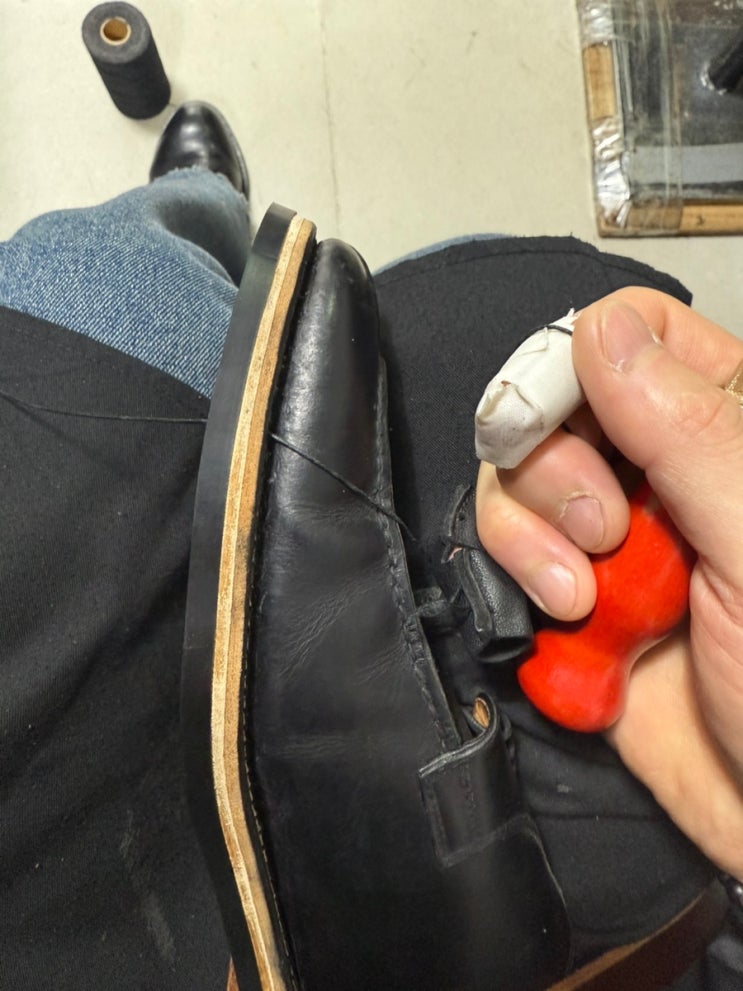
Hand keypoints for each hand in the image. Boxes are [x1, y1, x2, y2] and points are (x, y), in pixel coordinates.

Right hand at [476, 287, 742, 876]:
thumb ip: (689, 432)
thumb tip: (601, 330)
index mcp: (727, 435)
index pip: (635, 337)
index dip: (579, 362)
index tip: (557, 415)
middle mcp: (663, 476)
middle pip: (552, 407)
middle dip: (551, 466)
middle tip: (600, 526)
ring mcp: (613, 543)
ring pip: (516, 484)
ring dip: (529, 535)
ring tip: (579, 594)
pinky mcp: (572, 606)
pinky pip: (506, 564)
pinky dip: (519, 588)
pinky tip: (569, 627)